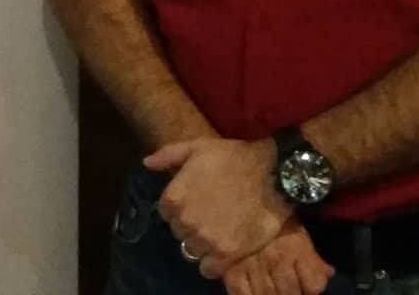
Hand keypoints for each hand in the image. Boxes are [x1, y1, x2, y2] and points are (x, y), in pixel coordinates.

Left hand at [145, 137, 291, 277]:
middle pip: (179, 233)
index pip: (166, 213)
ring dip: (202, 245)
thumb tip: (146, 163)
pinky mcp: (227, 254)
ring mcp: (205, 239)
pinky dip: (213, 263)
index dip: (181, 209)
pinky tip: (224, 251)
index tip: (196, 203)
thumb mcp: (197, 148)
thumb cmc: (233, 158)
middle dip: (191, 226)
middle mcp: (185, 222)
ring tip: (218, 232)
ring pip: (192, 251)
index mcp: (174, 198)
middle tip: (210, 216)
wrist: (272, 174)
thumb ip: (167, 155)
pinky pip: (209, 270)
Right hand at [221, 221, 333, 294]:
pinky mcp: (231, 270)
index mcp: (296, 250)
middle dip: (291, 294)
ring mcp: (253, 267)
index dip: (312, 289)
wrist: (238, 197)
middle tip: (286, 288)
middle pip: (290, 293)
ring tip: (270, 289)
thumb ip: (313, 256)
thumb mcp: (297, 231)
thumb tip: (328, 273)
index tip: (306, 287)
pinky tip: (251, 290)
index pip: (313, 285)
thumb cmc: (272, 214)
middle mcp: (277, 261)